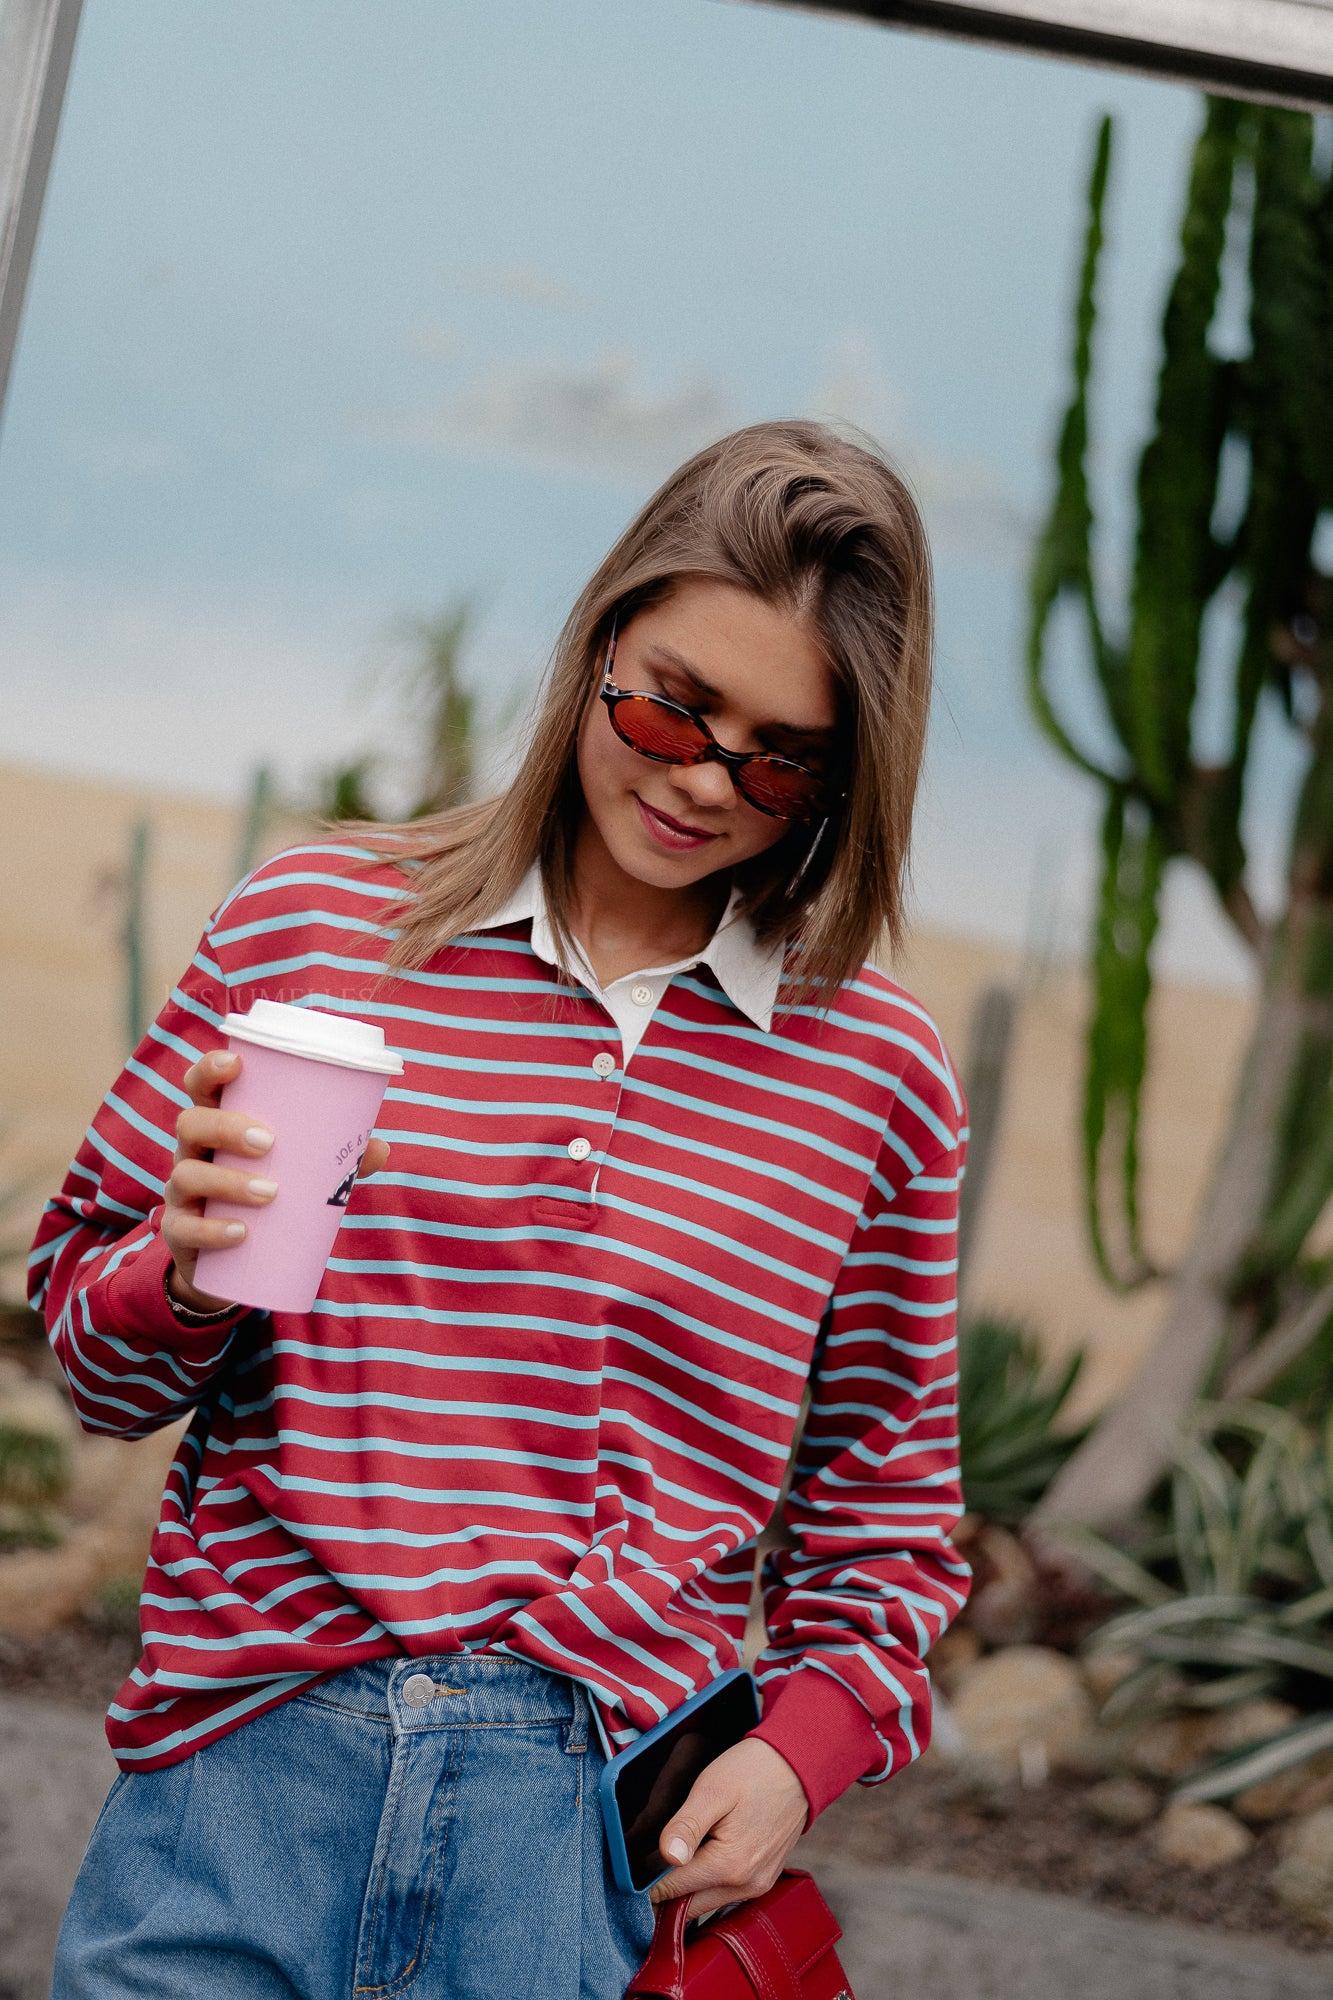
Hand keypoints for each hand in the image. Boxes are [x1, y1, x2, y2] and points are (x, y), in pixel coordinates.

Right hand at [163, 1048, 390, 1311]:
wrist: (236, 1262)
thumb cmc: (269, 1194)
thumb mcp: (300, 1172)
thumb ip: (337, 1159)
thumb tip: (378, 1147)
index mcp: (218, 1124)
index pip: (200, 1086)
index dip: (209, 1069)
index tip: (235, 1063)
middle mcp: (193, 1152)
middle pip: (191, 1123)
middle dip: (226, 1127)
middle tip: (269, 1143)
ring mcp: (182, 1192)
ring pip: (186, 1175)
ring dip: (228, 1182)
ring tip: (269, 1193)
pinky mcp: (180, 1233)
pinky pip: (183, 1228)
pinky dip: (211, 1230)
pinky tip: (240, 1233)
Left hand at [648, 1738, 808, 1920]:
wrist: (799, 1764)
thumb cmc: (754, 1770)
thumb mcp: (713, 1789)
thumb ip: (686, 1826)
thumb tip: (666, 1857)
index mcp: (729, 1866)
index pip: (670, 1891)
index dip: (644, 1883)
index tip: (626, 1871)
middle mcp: (745, 1886)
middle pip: (686, 1907)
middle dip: (661, 1893)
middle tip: (639, 1869)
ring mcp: (757, 1885)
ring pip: (705, 1903)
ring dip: (683, 1891)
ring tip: (663, 1864)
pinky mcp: (763, 1879)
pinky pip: (724, 1895)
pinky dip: (704, 1885)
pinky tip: (694, 1862)